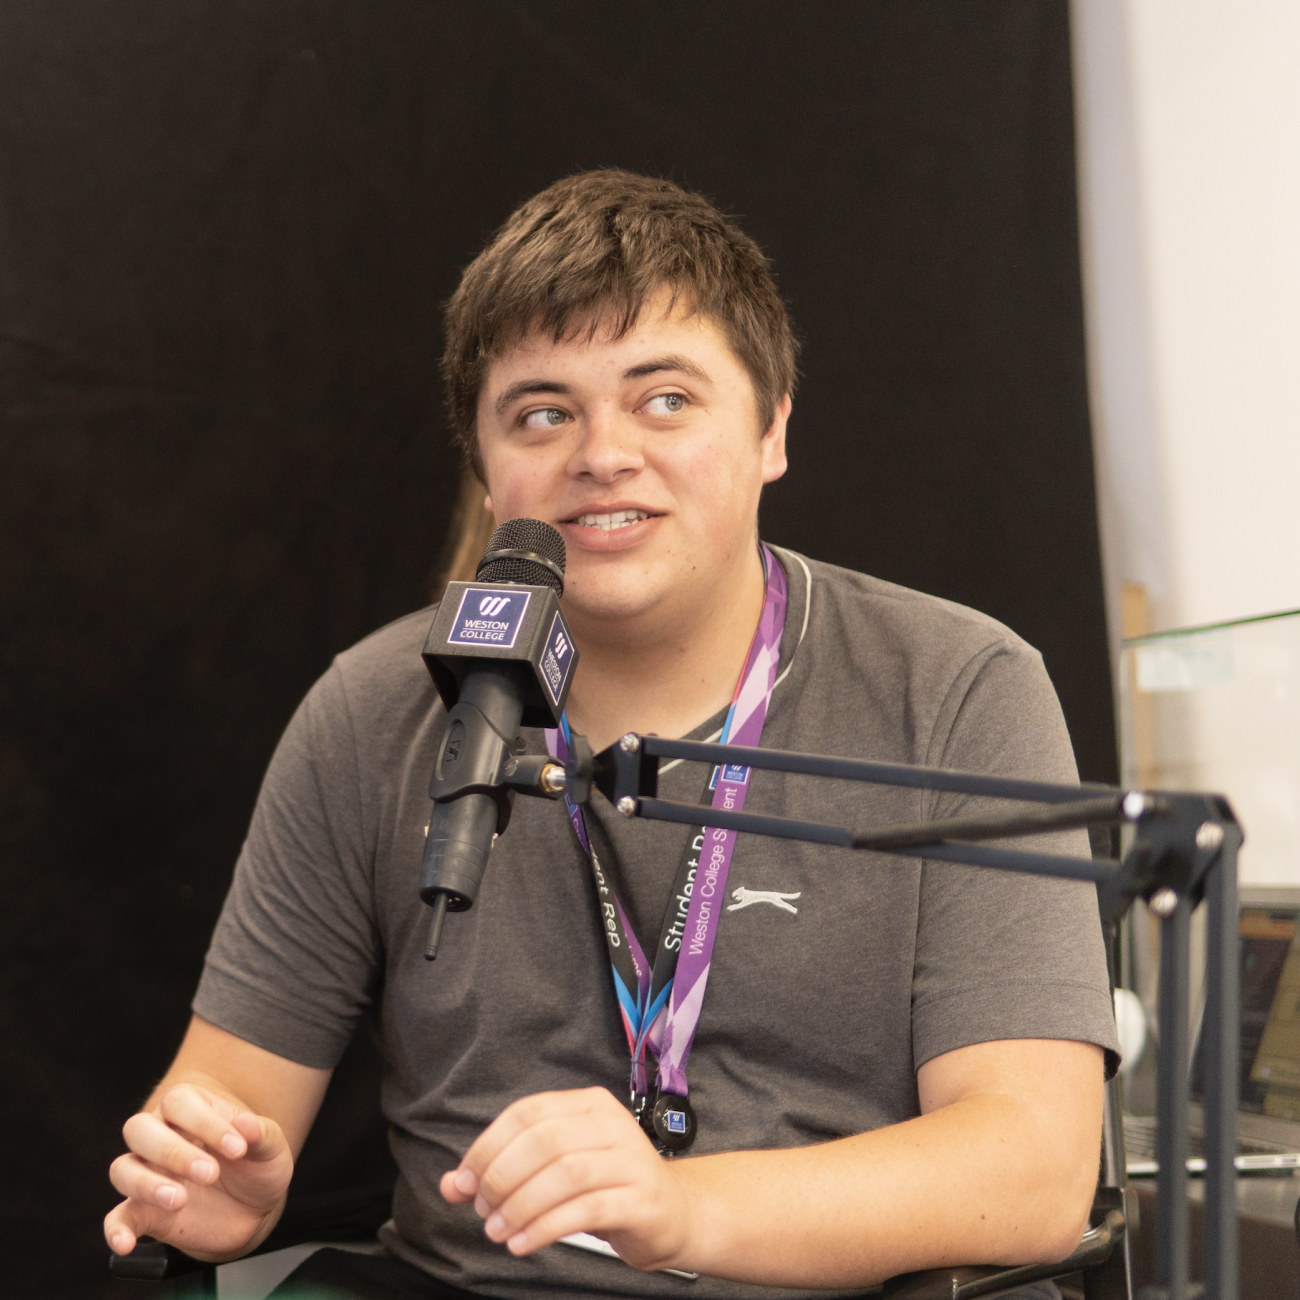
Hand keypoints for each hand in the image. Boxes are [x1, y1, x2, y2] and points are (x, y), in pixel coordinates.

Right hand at [104, 1082, 293, 1261]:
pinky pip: (117, 1217)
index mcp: (191, 1110)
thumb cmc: (257, 1165)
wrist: (253, 1208)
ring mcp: (150, 1175)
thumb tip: (247, 1123)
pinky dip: (115, 1230)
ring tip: (181, 1200)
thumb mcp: (270, 1147)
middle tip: (210, 1174)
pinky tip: (125, 1243)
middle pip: (140, 1128)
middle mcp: (162, 1137)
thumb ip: (260, 1133)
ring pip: (123, 1169)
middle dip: (173, 1151)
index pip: (180, 1102)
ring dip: (147, 1184)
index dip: (205, 1122)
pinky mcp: (144, 1212)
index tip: (238, 1148)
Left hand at [440, 1086, 692, 1271]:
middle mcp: (611, 1124)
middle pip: (544, 1141)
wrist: (673, 1214)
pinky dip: (546, 1227)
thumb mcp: (554, 1171)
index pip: (527, 1113)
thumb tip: (452, 1184)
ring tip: (499, 1231)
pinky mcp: (641, 1198)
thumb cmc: (606, 1188)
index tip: (465, 1182)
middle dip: (501, 1178)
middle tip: (483, 1211)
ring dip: (521, 1205)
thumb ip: (504, 1172)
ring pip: (565, 1173)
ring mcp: (630, 1160)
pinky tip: (524, 1242)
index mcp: (587, 1105)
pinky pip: (587, 1208)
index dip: (488, 1146)